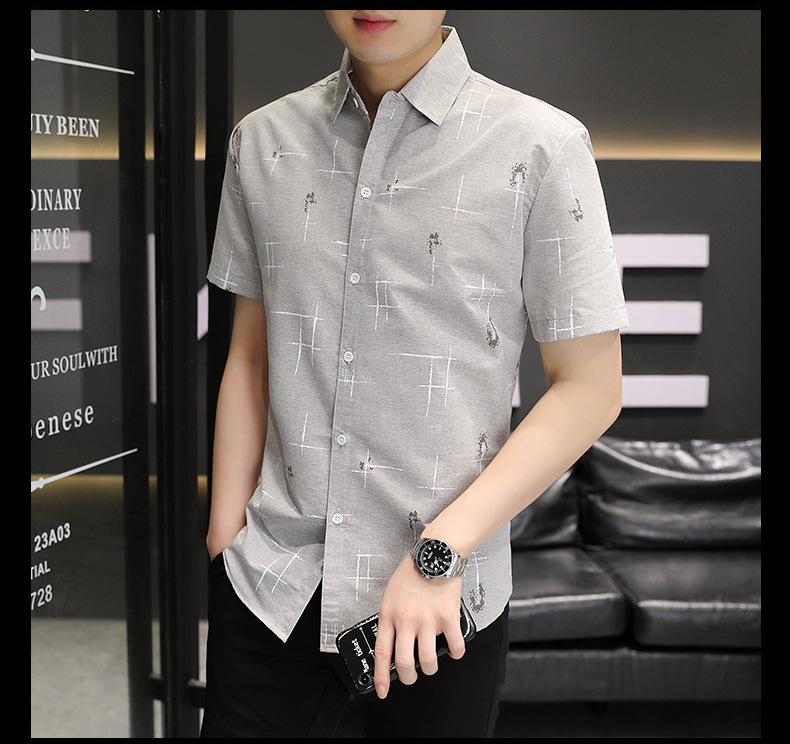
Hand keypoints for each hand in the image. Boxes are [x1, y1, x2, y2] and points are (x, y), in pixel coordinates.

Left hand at [372, 554, 464, 698]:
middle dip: (409, 677)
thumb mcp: (390, 593)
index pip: (382, 653)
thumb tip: (391, 640)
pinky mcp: (449, 618)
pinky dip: (455, 653)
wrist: (435, 554)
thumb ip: (390, 617)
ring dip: (430, 668)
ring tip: (431, 662)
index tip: (382, 690)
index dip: (381, 676)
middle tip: (412, 676)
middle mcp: (407, 620)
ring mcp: (428, 621)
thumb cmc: (413, 571)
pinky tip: (452, 649)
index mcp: (389, 614)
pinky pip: (455, 647)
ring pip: (428, 661)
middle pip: (405, 664)